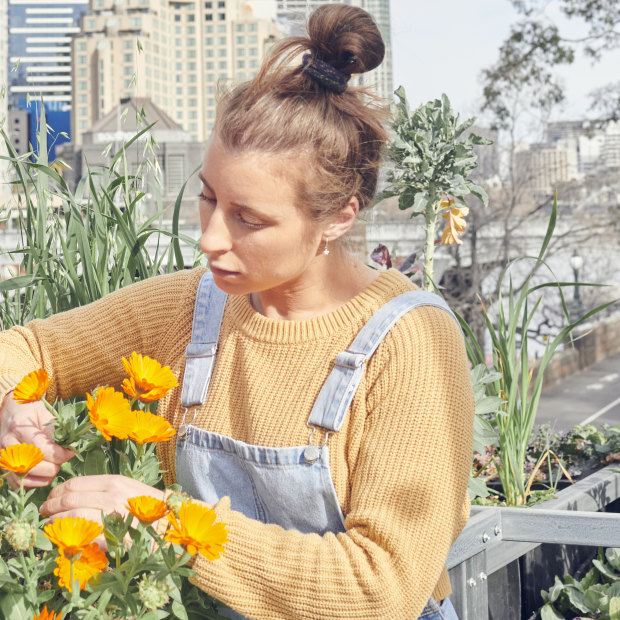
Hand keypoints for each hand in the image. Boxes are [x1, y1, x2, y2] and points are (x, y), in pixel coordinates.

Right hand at [0, 392, 73, 487]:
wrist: (9, 413)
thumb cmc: (30, 413)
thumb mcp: (45, 414)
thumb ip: (55, 431)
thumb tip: (69, 447)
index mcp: (18, 428)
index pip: (41, 449)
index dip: (59, 454)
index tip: (71, 452)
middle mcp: (7, 446)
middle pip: (35, 467)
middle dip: (54, 465)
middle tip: (61, 457)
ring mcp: (3, 460)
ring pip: (28, 479)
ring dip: (46, 475)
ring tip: (53, 463)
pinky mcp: (4, 469)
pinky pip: (21, 485)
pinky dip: (35, 481)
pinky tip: (43, 471)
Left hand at [39, 474, 164, 547]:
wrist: (169, 524)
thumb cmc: (148, 507)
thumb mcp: (127, 489)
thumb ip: (104, 491)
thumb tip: (75, 495)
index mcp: (114, 481)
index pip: (75, 483)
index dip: (57, 491)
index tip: (50, 498)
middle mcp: (111, 495)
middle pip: (69, 497)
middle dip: (51, 506)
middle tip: (44, 512)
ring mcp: (111, 514)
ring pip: (72, 514)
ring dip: (55, 521)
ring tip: (50, 525)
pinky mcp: (113, 534)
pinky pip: (83, 533)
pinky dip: (69, 534)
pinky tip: (64, 537)